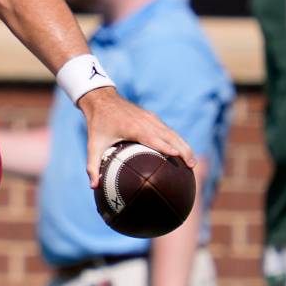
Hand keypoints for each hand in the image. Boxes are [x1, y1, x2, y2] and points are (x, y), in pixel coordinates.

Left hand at [78, 88, 194, 187]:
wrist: (101, 98)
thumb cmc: (97, 123)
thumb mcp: (93, 144)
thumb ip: (92, 165)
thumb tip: (93, 186)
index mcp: (134, 127)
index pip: (154, 138)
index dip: (166, 146)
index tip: (178, 156)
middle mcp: (146, 121)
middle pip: (170, 136)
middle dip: (183, 149)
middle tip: (192, 166)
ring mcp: (150, 118)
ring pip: (172, 133)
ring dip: (184, 145)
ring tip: (192, 162)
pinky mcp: (152, 117)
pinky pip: (167, 130)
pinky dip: (177, 140)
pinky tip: (182, 151)